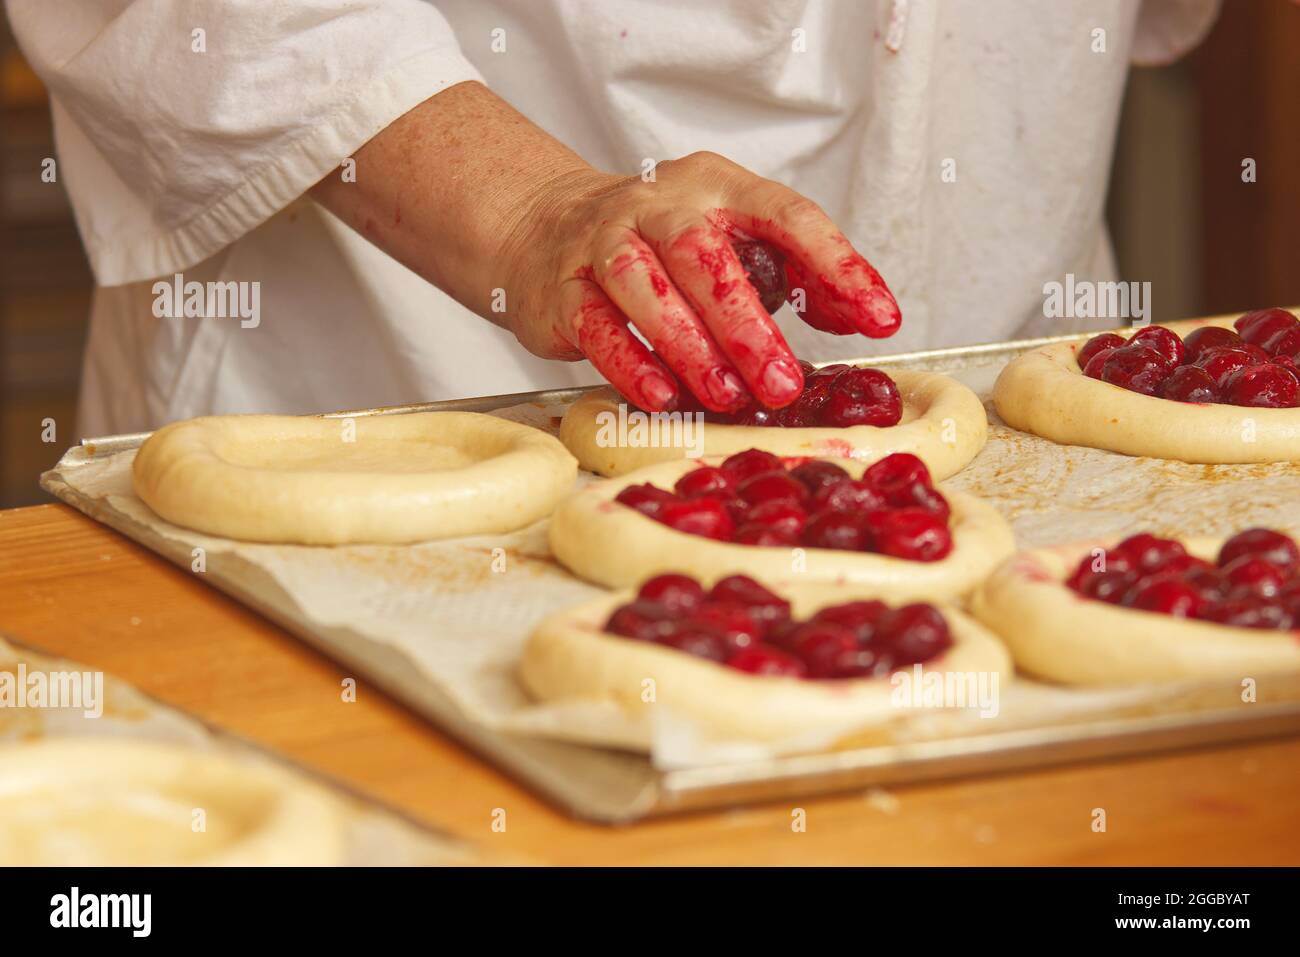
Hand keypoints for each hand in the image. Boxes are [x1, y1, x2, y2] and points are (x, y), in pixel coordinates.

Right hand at [312, 83, 898, 412]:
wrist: (548, 230)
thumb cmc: (661, 248)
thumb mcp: (734, 244)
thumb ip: (797, 276)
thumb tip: (861, 317)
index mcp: (718, 187)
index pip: (788, 215)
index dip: (838, 266)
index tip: (879, 317)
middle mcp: (660, 205)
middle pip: (706, 257)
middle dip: (749, 327)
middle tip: (784, 383)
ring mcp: (604, 242)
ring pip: (646, 288)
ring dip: (691, 348)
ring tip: (728, 396)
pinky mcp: (564, 288)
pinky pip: (598, 326)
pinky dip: (632, 365)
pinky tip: (663, 397)